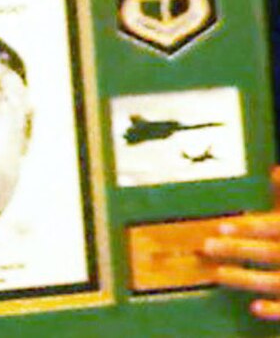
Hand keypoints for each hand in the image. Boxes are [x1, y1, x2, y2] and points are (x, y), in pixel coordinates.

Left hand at [204, 166, 279, 318]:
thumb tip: (276, 170)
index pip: (274, 227)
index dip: (250, 227)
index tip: (222, 226)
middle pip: (270, 253)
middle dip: (238, 249)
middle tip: (207, 247)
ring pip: (276, 281)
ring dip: (246, 279)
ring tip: (219, 274)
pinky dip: (275, 310)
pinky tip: (254, 308)